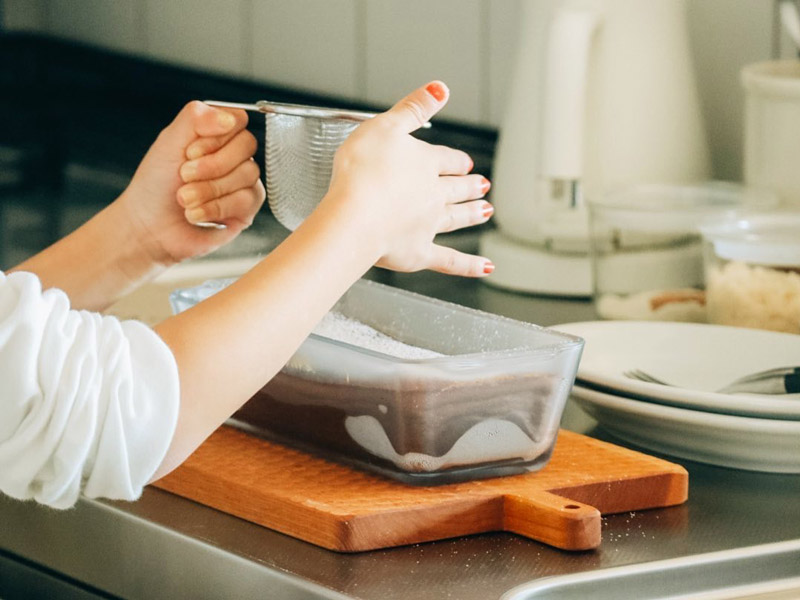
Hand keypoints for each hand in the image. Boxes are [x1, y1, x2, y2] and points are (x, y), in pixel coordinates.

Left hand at [120, 101, 265, 264]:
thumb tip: (228, 117)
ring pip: (248, 174)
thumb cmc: (155, 185)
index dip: (216, 137)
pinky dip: (215, 207)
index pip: (237, 120)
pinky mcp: (246, 209)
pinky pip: (247, 199)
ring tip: (185, 198)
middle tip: (184, 175)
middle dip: (211, 164)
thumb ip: (196, 117)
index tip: (190, 152)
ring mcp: (243, 183)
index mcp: (217, 135)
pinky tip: (196, 213)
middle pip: (247, 145)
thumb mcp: (169, 141)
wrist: (149, 226)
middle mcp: (234, 157)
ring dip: (209, 189)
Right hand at [323, 81, 493, 276]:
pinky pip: (450, 261)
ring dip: (472, 214)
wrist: (353, 218)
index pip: (446, 159)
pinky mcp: (419, 253)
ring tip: (486, 211)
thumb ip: (413, 108)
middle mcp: (432, 194)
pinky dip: (469, 265)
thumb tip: (441, 87)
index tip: (463, 162)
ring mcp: (428, 225)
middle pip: (456, 189)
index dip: (455, 160)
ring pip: (457, 218)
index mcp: (424, 163)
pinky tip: (486, 267)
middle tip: (483, 185)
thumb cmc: (360, 172)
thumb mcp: (384, 126)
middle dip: (469, 186)